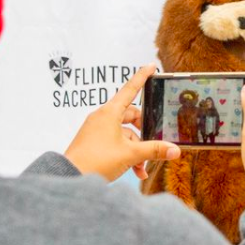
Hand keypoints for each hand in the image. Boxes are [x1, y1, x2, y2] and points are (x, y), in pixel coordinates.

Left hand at [64, 63, 180, 181]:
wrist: (69, 178)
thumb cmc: (96, 161)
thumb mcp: (130, 155)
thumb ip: (154, 150)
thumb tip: (174, 150)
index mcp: (110, 112)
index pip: (130, 89)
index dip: (142, 77)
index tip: (151, 66)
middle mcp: (103, 117)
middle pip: (131, 116)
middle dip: (144, 132)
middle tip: (155, 142)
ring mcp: (97, 129)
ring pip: (125, 134)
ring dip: (137, 148)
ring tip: (143, 166)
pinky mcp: (94, 142)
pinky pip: (116, 143)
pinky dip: (127, 154)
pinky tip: (136, 170)